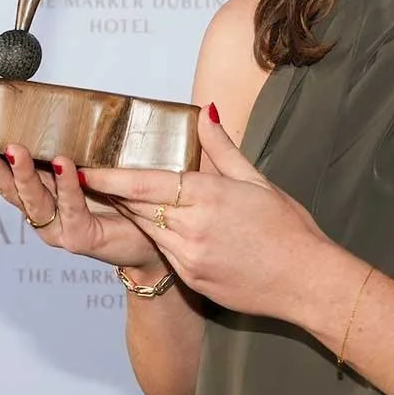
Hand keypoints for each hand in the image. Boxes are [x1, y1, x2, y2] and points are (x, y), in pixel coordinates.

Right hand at [0, 139, 164, 271]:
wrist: (148, 240)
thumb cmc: (115, 199)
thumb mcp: (84, 166)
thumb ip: (66, 146)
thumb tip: (56, 103)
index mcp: (34, 190)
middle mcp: (38, 211)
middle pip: (3, 186)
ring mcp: (56, 227)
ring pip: (32, 198)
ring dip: (21, 172)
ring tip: (14, 149)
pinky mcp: (80, 237)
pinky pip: (71, 207)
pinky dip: (67, 185)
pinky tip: (64, 164)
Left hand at [80, 105, 338, 325]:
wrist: (307, 282)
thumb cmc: (289, 229)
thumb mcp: (257, 181)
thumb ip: (223, 148)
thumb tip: (206, 112)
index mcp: (209, 196)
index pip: (146, 183)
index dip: (111, 178)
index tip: (85, 169)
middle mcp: (192, 228)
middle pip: (139, 206)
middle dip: (113, 193)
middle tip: (88, 178)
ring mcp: (190, 257)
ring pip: (148, 229)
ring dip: (130, 214)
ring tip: (111, 198)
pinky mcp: (192, 278)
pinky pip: (164, 252)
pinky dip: (155, 236)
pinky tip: (150, 226)